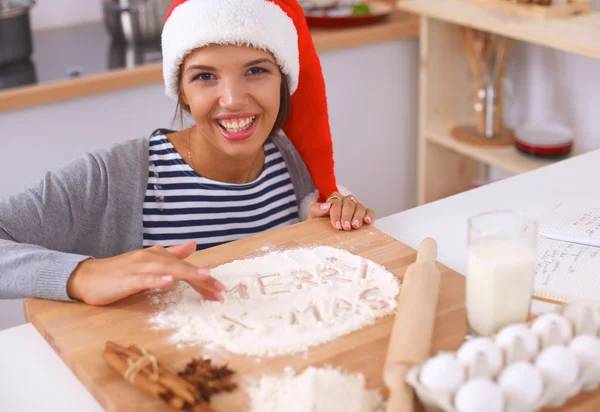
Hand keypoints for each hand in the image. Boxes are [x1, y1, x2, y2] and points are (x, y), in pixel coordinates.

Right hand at [66, 240, 224, 305]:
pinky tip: (170, 281)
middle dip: (203, 279)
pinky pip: (144, 278)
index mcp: (157, 255)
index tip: (220, 289)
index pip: (186, 266)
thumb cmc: (119, 273)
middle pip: (182, 267)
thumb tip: (192, 246)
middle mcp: (151, 258)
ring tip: (205, 278)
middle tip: (220, 290)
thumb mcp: (149, 262)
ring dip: (187, 274)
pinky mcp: (126, 279)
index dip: (204, 277)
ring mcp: (138, 268)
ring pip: (167, 269)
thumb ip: (171, 254)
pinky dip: (158, 279)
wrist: (86, 277)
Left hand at [307, 192, 374, 230]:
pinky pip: (370, 211)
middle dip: (347, 215)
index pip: (335, 202)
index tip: (336, 225)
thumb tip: (326, 206)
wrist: (323, 232)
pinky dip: (370, 215)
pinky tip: (367, 221)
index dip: (336, 213)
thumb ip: (316, 209)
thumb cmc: (319, 225)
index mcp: (334, 200)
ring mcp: (356, 207)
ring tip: (355, 226)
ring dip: (358, 216)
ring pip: (360, 206)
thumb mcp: (313, 218)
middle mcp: (346, 201)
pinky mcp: (365, 213)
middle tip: (346, 227)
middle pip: (349, 203)